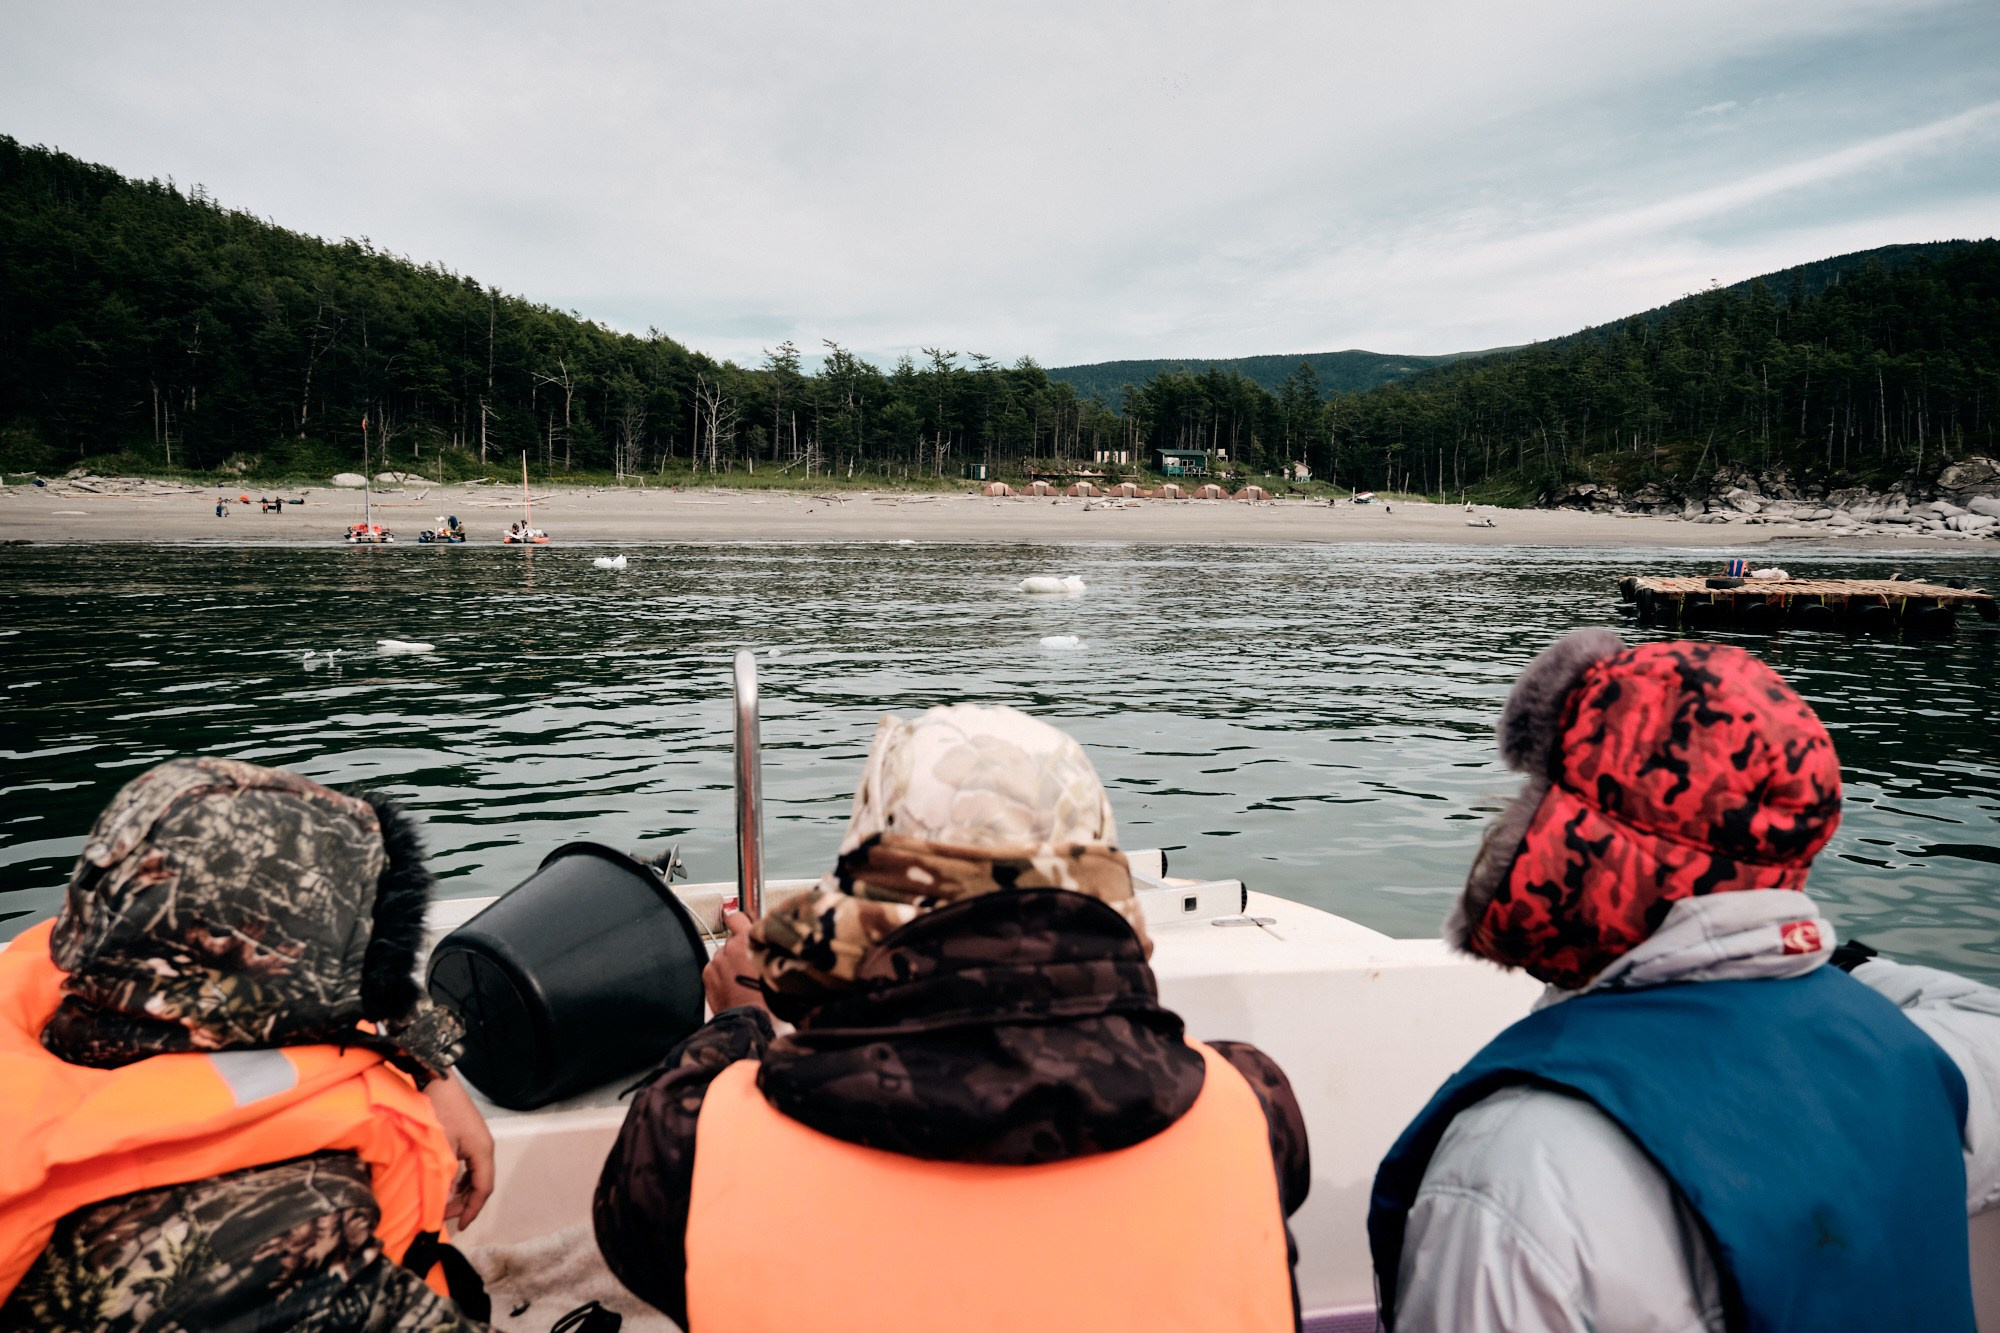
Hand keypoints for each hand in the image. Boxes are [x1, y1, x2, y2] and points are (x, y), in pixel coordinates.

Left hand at [422, 1072, 495, 1229]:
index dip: (472, 1209)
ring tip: (443, 1203)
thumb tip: (443, 1202)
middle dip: (465, 1203)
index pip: (483, 1188)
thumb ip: (445, 1176)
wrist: (437, 1080)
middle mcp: (485, 1147)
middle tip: (445, 1216)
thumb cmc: (439, 1111)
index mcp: (483, 1150)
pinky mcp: (468, 1137)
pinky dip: (459, 1179)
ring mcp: (478, 1141)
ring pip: (475, 1175)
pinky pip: (469, 1165)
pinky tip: (446, 1184)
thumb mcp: (441, 1147)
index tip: (460, 1226)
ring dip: (461, 1191)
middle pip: (481, 1183)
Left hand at [703, 910, 767, 1013]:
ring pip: (724, 954)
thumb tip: (771, 941)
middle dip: (740, 948)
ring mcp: (717, 961)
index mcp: (750, 941)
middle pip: (733, 939)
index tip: (740, 921)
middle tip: (751, 964)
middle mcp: (730, 947)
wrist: (750, 1020)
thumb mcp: (780, 966)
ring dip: (731, 962)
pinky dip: (722, 974)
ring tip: (742, 979)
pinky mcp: (708, 974)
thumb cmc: (770, 997)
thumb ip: (772, 948)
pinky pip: (715, 968)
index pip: (738, 917)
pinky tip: (733, 986)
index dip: (740, 920)